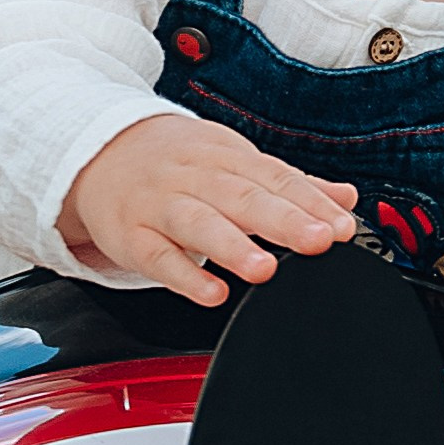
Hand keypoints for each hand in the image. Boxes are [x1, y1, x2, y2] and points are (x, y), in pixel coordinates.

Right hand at [61, 112, 357, 306]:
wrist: (99, 152)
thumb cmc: (176, 163)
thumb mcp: (233, 161)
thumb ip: (289, 184)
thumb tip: (344, 199)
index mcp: (225, 156)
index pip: (274, 178)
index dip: (309, 203)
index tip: (340, 227)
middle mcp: (193, 177)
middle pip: (241, 196)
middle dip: (282, 220)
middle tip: (317, 242)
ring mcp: (159, 206)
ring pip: (197, 223)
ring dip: (232, 247)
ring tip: (264, 270)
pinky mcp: (131, 237)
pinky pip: (157, 257)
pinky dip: (184, 276)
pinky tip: (211, 292)